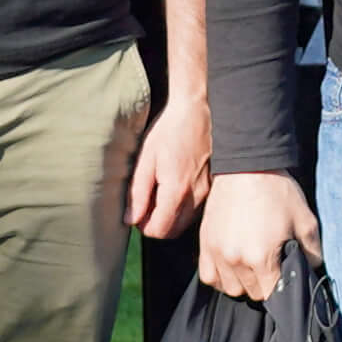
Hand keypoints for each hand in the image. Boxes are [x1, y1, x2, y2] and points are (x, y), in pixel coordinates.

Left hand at [124, 85, 216, 237]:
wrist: (196, 111)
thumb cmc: (169, 131)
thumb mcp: (146, 159)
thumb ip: (137, 193)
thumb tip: (130, 219)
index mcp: (176, 190)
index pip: (159, 230)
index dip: (143, 226)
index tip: (136, 211)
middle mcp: (196, 196)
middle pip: (173, 231)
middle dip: (156, 224)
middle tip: (145, 203)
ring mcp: (207, 192)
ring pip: (185, 222)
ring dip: (170, 216)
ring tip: (159, 191)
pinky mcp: (211, 186)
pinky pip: (195, 209)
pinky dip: (182, 207)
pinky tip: (174, 186)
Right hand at [197, 170, 316, 299]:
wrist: (246, 166)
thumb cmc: (277, 191)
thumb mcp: (305, 220)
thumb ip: (313, 252)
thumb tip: (313, 272)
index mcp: (261, 257)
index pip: (271, 295)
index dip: (281, 288)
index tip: (284, 274)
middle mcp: (235, 260)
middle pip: (251, 294)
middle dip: (263, 284)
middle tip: (271, 264)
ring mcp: (217, 253)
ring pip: (230, 288)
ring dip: (242, 282)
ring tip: (252, 264)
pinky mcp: (204, 244)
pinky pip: (209, 276)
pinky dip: (221, 276)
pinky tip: (233, 264)